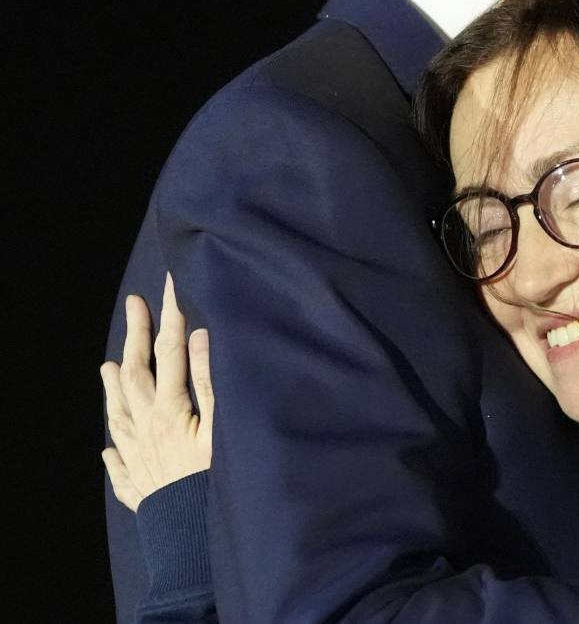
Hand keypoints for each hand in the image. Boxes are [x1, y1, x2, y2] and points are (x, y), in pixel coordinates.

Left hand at [101, 275, 213, 511]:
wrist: (195, 540)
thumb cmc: (217, 482)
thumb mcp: (223, 427)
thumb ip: (211, 381)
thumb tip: (200, 338)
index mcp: (169, 411)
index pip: (169, 354)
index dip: (170, 318)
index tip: (168, 287)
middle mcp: (146, 430)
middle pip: (136, 376)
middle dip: (136, 338)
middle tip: (135, 306)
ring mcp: (138, 459)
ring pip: (119, 416)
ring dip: (113, 387)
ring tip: (106, 366)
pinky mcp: (140, 488)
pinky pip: (118, 466)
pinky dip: (112, 452)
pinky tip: (108, 448)